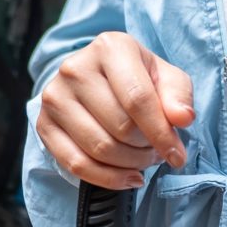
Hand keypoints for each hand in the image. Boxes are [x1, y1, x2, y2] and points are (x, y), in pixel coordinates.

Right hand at [36, 31, 196, 189]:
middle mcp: (76, 68)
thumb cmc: (137, 78)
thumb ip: (178, 95)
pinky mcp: (44, 124)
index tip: (178, 156)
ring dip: (130, 164)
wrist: (97, 79)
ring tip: (142, 157)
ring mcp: (55, 96)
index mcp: (110, 47)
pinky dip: (108, 178)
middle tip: (157, 149)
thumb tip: (183, 118)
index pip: (138, 99)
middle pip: (120, 127)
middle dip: (146, 148)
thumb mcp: (165, 77)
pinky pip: (76, 164)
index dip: (162, 134)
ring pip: (99, 149)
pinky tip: (127, 176)